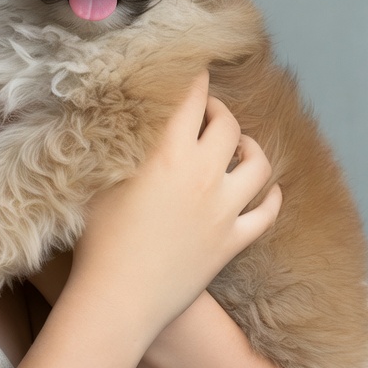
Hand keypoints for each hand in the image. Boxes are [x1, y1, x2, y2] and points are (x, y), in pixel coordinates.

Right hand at [67, 70, 280, 335]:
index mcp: (168, 153)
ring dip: (249, 147)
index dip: (195, 80)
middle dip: (218, 109)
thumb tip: (119, 113)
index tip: (194, 70)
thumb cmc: (97, 236)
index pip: (191, 100)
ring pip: (258, 164)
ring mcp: (224, 210)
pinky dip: (270, 194)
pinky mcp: (233, 242)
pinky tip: (260, 188)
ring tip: (235, 144)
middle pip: (228, 125)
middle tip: (205, 109)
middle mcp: (203, 175)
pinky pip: (268, 212)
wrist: (118, 297)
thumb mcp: (99, 176)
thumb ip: (117, 141)